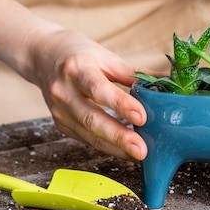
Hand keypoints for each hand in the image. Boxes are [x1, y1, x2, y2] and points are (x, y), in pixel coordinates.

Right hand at [21, 27, 149, 160]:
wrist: (42, 55)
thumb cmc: (78, 53)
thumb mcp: (105, 56)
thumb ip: (134, 73)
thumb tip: (167, 82)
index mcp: (76, 68)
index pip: (98, 89)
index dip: (120, 104)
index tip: (142, 117)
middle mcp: (63, 91)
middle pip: (92, 118)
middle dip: (118, 137)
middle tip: (142, 150)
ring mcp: (59, 110)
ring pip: (89, 134)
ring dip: (115, 148)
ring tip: (139, 155)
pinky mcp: (61, 124)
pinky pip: (86, 138)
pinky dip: (107, 146)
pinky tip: (125, 150)